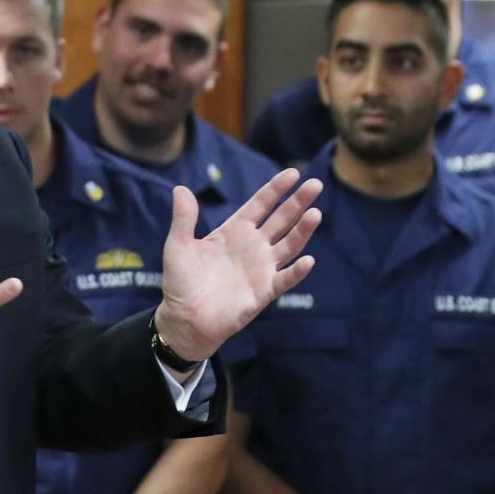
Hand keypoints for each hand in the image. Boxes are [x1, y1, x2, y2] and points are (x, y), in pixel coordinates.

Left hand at [152, 168, 325, 361]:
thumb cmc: (180, 283)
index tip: (293, 174)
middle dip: (298, 202)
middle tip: (316, 184)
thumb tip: (180, 189)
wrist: (185, 320)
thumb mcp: (178, 246)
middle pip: (282, 219)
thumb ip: (183, 219)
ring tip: (315, 213)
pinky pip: (284, 279)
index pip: (261, 204)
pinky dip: (296, 272)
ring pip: (289, 245)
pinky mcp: (264, 292)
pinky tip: (307, 260)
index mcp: (235, 231)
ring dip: (302, 230)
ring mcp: (261, 268)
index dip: (277, 189)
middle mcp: (253, 246)